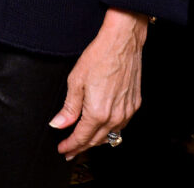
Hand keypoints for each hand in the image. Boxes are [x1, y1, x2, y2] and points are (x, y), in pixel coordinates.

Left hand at [49, 8, 147, 160]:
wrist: (122, 43)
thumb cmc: (98, 57)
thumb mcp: (76, 81)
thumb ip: (69, 107)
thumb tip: (58, 124)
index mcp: (97, 113)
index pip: (81, 137)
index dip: (70, 145)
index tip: (63, 150)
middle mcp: (114, 117)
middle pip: (95, 140)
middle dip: (81, 147)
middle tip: (70, 150)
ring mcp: (127, 112)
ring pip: (110, 136)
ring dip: (96, 140)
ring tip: (84, 142)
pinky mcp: (134, 105)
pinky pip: (120, 126)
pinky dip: (109, 130)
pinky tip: (102, 127)